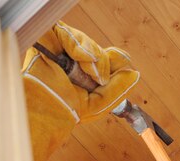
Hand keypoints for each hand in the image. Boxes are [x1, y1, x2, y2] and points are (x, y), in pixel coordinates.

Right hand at [23, 21, 138, 160]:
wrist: (46, 112)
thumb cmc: (65, 112)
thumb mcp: (99, 103)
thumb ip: (117, 88)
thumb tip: (134, 73)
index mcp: (80, 75)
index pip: (101, 58)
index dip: (114, 60)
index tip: (123, 68)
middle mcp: (69, 61)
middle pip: (95, 48)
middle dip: (103, 62)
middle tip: (99, 78)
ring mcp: (57, 50)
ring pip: (83, 39)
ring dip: (92, 55)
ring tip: (87, 72)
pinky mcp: (45, 40)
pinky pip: (65, 31)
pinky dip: (78, 43)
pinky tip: (78, 59)